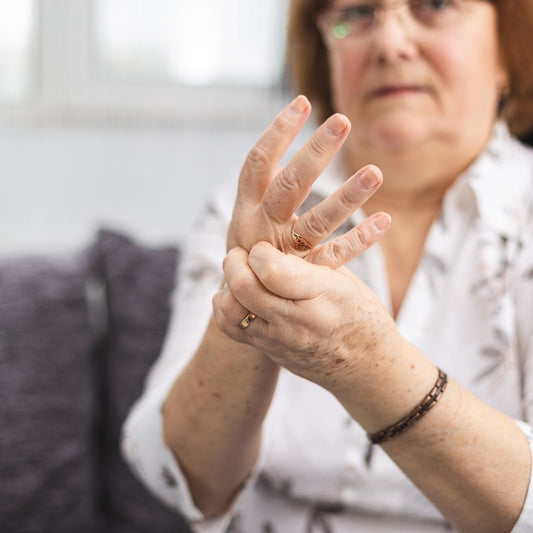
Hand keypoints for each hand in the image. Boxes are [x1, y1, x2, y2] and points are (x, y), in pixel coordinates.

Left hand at [213, 241, 399, 391]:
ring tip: (240, 272)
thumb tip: (281, 223)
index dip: (259, 251)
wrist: (366, 367)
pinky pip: (231, 329)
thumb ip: (310, 259)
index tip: (264, 245)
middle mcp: (296, 322)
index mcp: (323, 296)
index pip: (272, 270)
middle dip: (236, 262)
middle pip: (244, 288)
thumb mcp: (344, 279)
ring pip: (230, 310)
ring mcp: (278, 340)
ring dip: (227, 285)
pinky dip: (226, 307)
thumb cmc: (360, 314)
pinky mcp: (267, 351)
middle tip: (243, 253)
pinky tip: (238, 294)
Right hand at [228, 95, 389, 268]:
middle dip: (315, 152)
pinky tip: (384, 220)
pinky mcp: (302, 276)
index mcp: (245, 207)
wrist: (240, 304)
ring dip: (346, 196)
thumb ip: (265, 186)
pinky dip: (359, 240)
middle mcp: (260, 227)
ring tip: (375, 173)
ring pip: (316, 222)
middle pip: (288, 185)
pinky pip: (333, 257)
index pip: (257, 164)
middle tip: (343, 121)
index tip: (302, 102)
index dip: (278, 133)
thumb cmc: (249, 250)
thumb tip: (284, 141)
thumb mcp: (247, 216)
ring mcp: (282, 254)